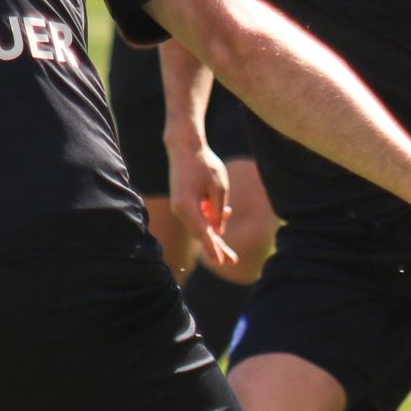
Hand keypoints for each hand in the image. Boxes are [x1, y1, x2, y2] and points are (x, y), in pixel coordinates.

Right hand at [166, 134, 239, 270]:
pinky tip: (227, 213)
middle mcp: (179, 209)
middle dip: (216, 249)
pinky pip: (198, 218)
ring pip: (199, 228)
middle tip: (232, 262)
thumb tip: (218, 231)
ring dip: (215, 237)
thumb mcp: (219, 187)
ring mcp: (179, 208)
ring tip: (230, 254)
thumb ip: (219, 210)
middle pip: (200, 234)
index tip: (221, 261)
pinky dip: (210, 221)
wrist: (184, 148)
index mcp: (186, 205)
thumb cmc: (204, 164)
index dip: (213, 247)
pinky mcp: (183, 204)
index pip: (202, 231)